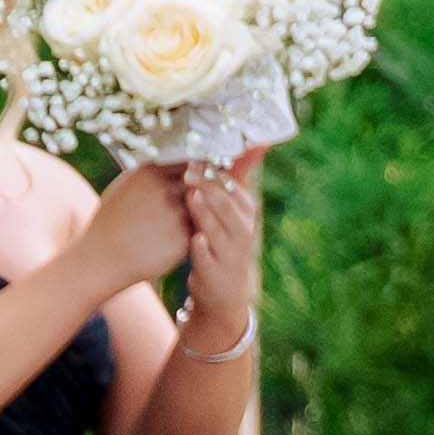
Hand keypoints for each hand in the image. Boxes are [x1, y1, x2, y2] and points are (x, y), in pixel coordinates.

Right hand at [95, 160, 206, 294]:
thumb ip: (150, 173)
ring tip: (216, 211)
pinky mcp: (182, 238)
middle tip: (222, 190)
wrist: (103, 257)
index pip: (190, 163)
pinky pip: (201, 228)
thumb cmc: (110, 221)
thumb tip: (172, 162)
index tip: (209, 173)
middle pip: (202, 182)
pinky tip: (205, 231)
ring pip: (205, 206)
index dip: (202, 168)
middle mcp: (164, 191)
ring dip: (211, 208)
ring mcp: (174, 215)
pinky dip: (204, 228)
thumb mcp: (124, 186)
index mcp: (150, 174)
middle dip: (212, 186)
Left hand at [173, 151, 263, 344]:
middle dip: (208, 186)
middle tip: (188, 171)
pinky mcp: (215, 272)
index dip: (213, 170)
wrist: (222, 291)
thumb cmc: (218, 242)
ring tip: (191, 195)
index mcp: (245, 211)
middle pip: (227, 204)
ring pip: (219, 229)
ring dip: (205, 212)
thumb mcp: (226, 213)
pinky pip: (207, 258)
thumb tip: (241, 143)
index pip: (232, 186)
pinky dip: (200, 247)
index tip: (194, 155)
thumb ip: (226, 181)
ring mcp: (230, 252)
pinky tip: (191, 236)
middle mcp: (243, 231)